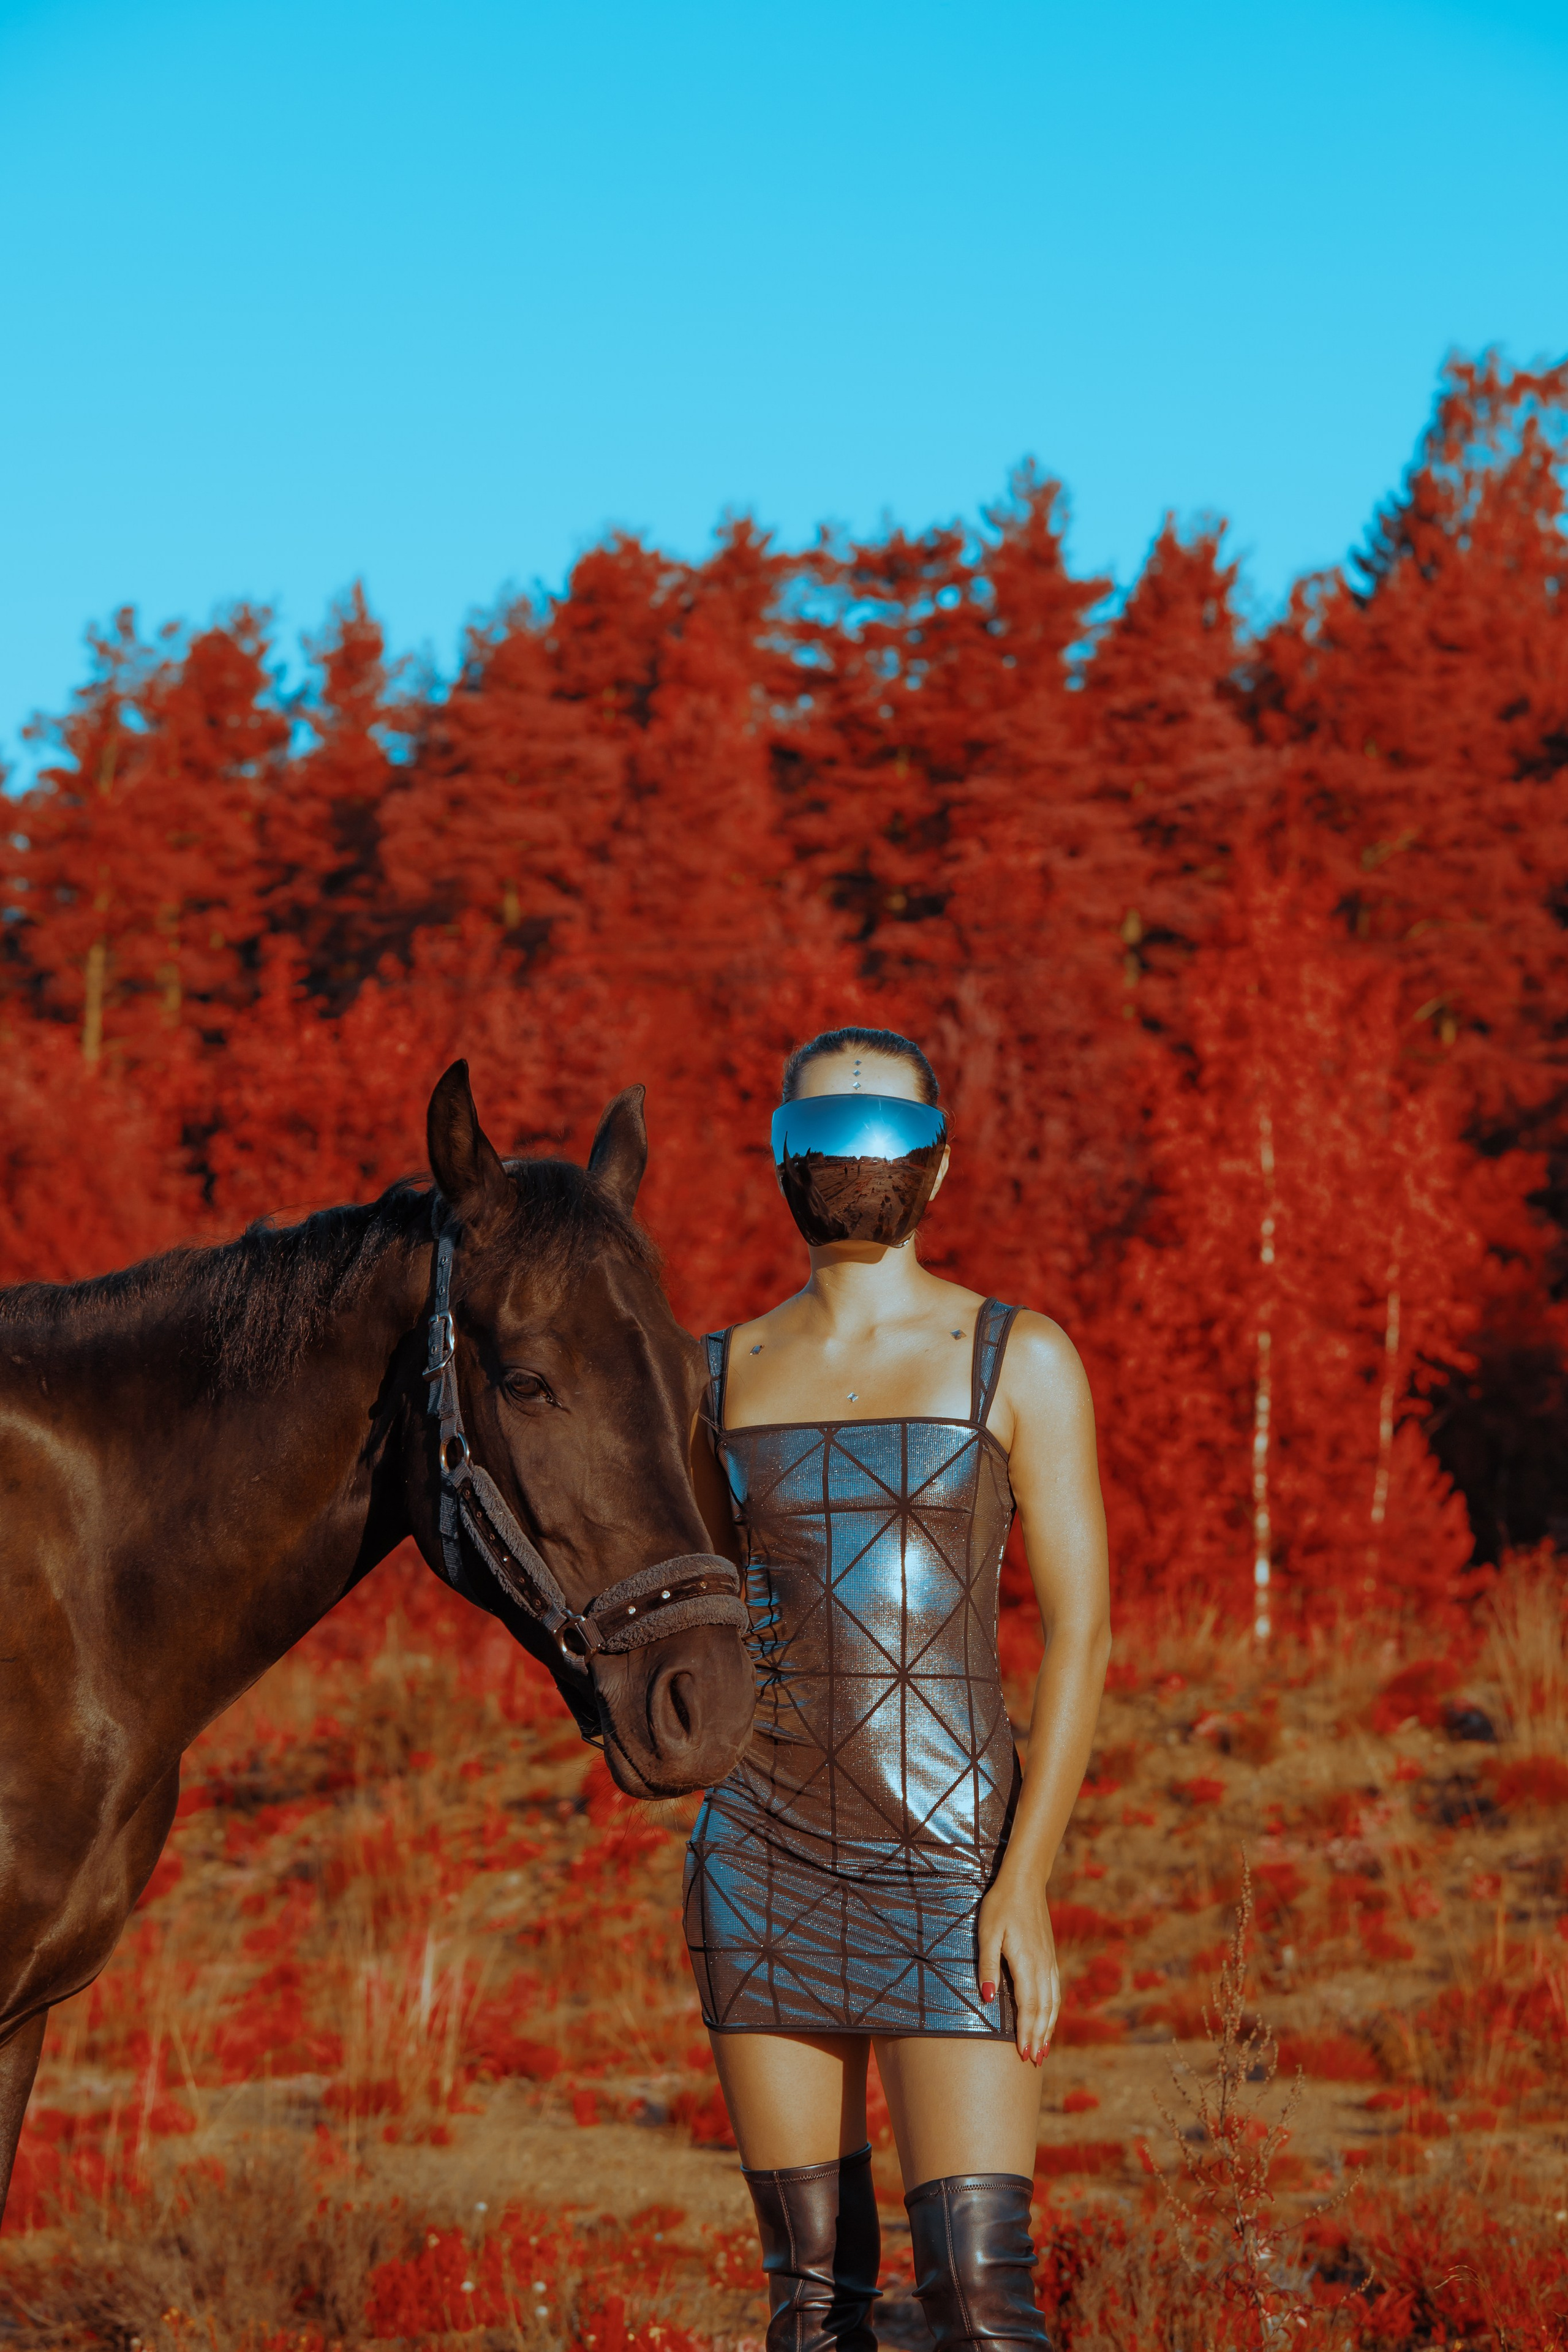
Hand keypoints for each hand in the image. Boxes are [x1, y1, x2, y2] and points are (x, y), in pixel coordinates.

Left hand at [977, 1870, 1059, 2064]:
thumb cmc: (1000, 1906)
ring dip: (1048, 2027)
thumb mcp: (987, 1932)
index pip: (1029, 2006)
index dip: (1027, 2032)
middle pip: (1043, 2009)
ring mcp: (1049, 1961)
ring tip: (1043, 2050)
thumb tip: (987, 1999)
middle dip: (1038, 2036)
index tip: (1024, 2054)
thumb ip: (987, 1965)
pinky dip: (1053, 2010)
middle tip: (1033, 2061)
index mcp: (1027, 1962)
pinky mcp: (1050, 1956)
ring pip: (1052, 2002)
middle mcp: (1042, 1965)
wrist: (1024, 1882)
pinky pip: (1055, 1990)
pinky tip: (1049, 2019)